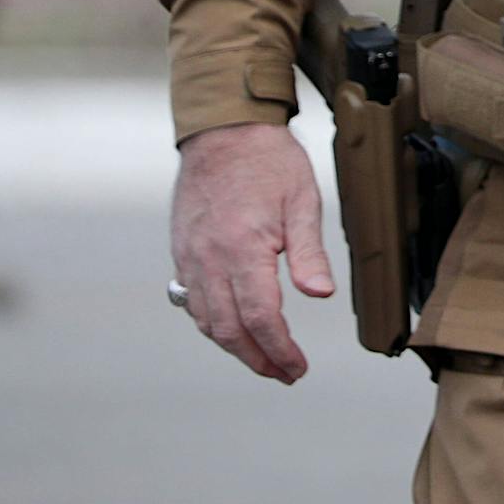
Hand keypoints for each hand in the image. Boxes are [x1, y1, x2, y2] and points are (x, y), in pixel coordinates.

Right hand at [170, 123, 334, 381]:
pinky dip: (212, 323)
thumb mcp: (303, 200)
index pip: (259, 318)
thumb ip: (309, 252)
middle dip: (257, 359)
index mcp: (242, 249)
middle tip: (284, 373)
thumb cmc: (269, 161)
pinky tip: (233, 327)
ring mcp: (190, 258)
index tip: (297, 368)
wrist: (225, 131)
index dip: (279, 350)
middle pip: (228, 330)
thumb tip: (321, 294)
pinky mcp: (182, 251)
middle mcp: (209, 260)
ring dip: (234, 347)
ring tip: (263, 358)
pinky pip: (192, 301)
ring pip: (206, 321)